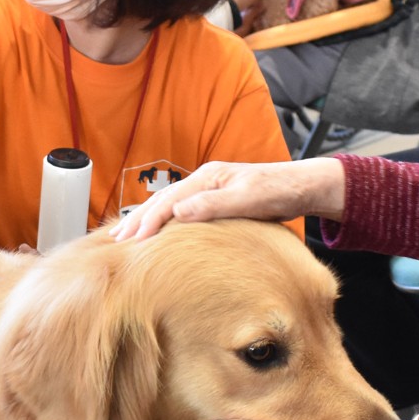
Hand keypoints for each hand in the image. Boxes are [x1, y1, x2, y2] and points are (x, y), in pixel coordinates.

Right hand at [109, 158, 345, 240]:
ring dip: (145, 220)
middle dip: (138, 221)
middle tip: (116, 241)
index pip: (169, 202)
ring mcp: (208, 189)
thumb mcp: (249, 198)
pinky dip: (162, 221)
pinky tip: (156, 233)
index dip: (148, 222)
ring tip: (125, 236)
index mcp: (208, 177)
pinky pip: (180, 211)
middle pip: (162, 201)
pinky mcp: (214, 200)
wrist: (302, 187)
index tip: (133, 242)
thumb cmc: (279, 191)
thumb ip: (215, 204)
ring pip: (168, 205)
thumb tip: (179, 211)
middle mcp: (204, 180)